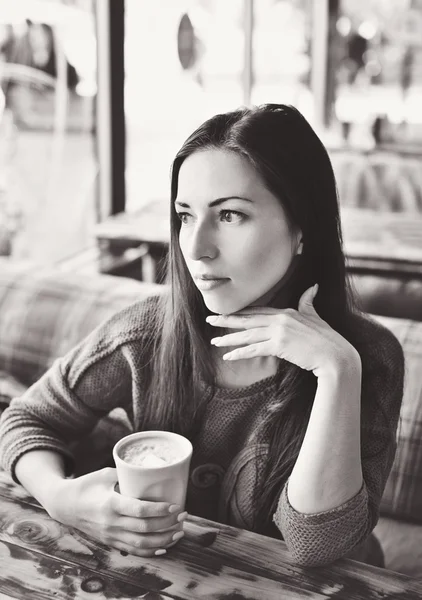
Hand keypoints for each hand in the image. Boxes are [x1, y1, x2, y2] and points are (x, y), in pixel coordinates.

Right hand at [48, 467, 186, 556]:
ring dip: (163, 540)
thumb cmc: (87, 485)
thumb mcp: (105, 474)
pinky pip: (132, 550)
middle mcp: (111, 522)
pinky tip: (164, 547)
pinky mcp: (110, 541)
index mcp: (110, 503)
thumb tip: (151, 471)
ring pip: (141, 544)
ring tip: (179, 532)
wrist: (65, 505)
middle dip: (167, 524)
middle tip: (183, 515)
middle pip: (144, 529)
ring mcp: (110, 535)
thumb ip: (127, 474)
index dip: (160, 510)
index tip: (175, 505)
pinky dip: (150, 551)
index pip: (140, 510)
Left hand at [206, 284, 358, 377]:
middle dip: (227, 320)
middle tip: (210, 319)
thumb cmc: (328, 339)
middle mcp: (280, 319)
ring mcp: (279, 332)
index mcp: (286, 312)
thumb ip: (309, 301)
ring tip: (214, 341)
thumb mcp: (316, 316)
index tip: (227, 313)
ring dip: (229, 338)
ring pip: (247, 335)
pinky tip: (228, 356)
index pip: (258, 311)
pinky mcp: (279, 346)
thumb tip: (313, 286)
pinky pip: (254, 349)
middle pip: (248, 319)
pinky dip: (240, 353)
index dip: (241, 312)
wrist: (336, 355)